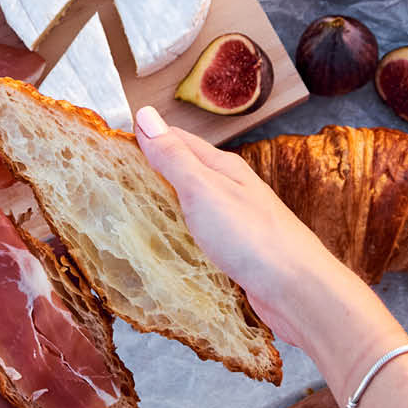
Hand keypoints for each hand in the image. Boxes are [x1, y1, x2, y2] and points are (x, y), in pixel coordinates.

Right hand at [132, 106, 372, 352]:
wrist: (298, 291)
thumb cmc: (254, 238)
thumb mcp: (204, 189)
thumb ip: (174, 157)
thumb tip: (146, 115)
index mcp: (222, 168)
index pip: (176, 141)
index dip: (144, 139)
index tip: (109, 145)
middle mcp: (229, 190)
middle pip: (182, 172)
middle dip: (149, 172)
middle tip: (109, 178)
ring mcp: (233, 223)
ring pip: (189, 206)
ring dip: (162, 205)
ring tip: (127, 211)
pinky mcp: (234, 253)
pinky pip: (197, 236)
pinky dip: (177, 235)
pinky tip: (164, 246)